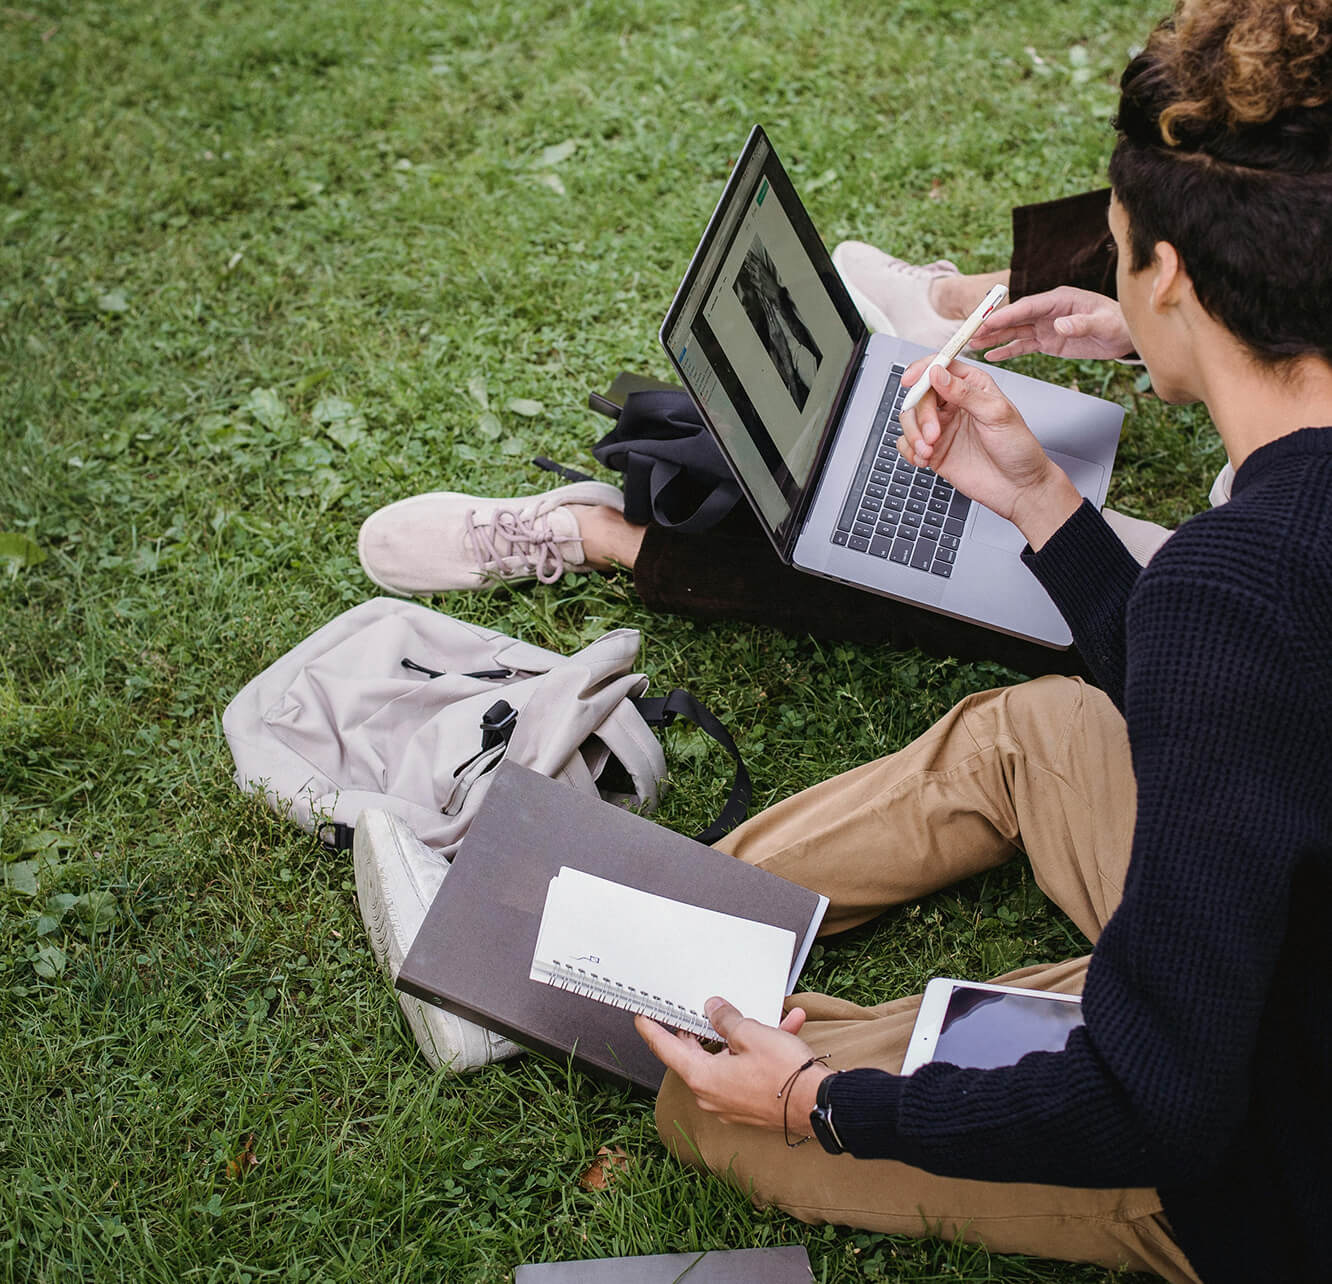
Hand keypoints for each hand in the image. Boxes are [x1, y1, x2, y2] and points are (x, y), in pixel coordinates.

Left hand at [635, 997, 829, 1133]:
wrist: (819, 1104)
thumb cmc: (785, 1075)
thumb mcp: (750, 1034)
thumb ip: (726, 1019)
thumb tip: (713, 1009)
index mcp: (703, 1077)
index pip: (666, 1049)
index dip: (652, 1030)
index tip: (641, 1018)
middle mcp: (711, 1094)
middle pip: (695, 1054)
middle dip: (699, 1029)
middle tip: (694, 1011)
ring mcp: (730, 1103)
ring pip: (726, 1059)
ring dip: (741, 1036)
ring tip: (759, 1014)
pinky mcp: (749, 1104)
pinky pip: (746, 1071)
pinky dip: (759, 1051)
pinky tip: (784, 1029)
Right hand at [899, 360, 1081, 549]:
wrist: (1019, 488)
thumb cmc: (1018, 449)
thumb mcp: (997, 414)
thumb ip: (965, 393)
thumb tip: (938, 374)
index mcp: (973, 386)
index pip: (941, 368)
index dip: (923, 370)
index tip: (910, 381)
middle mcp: (954, 404)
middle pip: (920, 396)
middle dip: (921, 415)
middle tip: (933, 435)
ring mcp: (942, 428)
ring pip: (910, 419)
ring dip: (913, 435)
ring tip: (928, 450)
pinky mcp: (934, 450)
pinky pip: (907, 444)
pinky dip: (910, 451)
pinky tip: (925, 459)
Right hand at [971, 287, 1132, 361]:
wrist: (1126, 336)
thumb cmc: (1118, 324)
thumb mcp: (1103, 324)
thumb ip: (1081, 324)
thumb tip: (1060, 326)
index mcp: (1059, 299)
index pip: (1026, 306)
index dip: (1005, 314)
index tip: (986, 321)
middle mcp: (1048, 311)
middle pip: (1014, 318)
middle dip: (992, 326)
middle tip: (970, 334)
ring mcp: (1045, 326)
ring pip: (1014, 332)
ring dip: (994, 338)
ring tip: (973, 345)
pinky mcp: (1047, 341)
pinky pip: (1023, 346)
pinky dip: (1007, 350)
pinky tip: (992, 356)